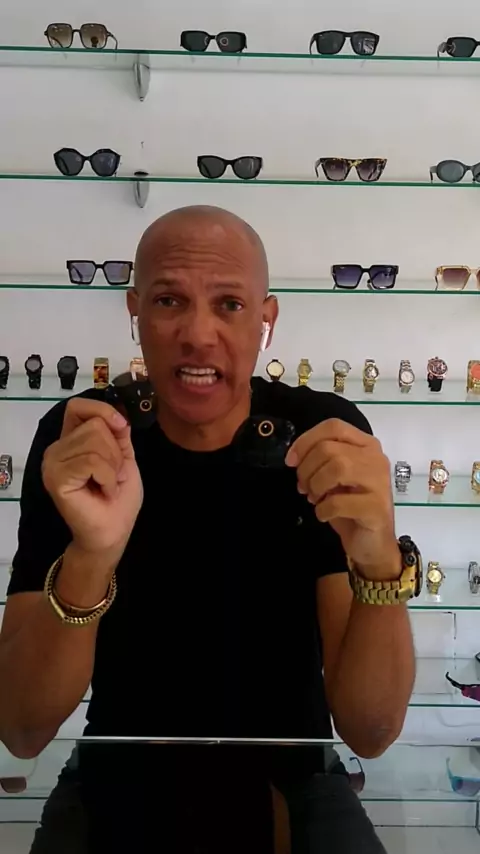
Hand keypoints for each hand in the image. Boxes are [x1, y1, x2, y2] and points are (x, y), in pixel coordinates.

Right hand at [42, 398, 142, 558]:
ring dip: (113, 467)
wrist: (112, 533)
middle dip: (115, 452)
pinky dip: (108, 477)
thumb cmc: (117, 499)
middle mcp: (56, 449)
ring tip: (107, 485)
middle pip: (95, 425)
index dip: (102, 411)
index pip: (78, 407)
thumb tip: (118, 413)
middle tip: (112, 476)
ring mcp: (53, 463)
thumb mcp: (123, 458)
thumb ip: (118, 435)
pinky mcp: (56, 478)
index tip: (121, 428)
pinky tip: (104, 492)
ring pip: (95, 442)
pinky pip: (93, 461)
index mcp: (70, 441)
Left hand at [285, 418, 399, 577]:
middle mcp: (376, 458)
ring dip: (316, 485)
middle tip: (304, 487)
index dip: (306, 440)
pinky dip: (323, 509)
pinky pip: (339, 501)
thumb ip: (320, 460)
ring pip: (338, 467)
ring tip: (315, 498)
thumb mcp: (333, 478)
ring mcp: (380, 482)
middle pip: (330, 448)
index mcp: (366, 445)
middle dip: (307, 469)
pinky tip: (324, 514)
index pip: (334, 426)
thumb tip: (294, 458)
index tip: (291, 461)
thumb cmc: (349, 508)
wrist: (371, 544)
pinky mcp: (376, 507)